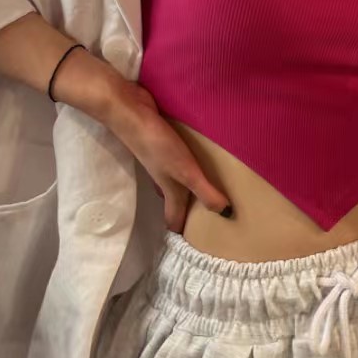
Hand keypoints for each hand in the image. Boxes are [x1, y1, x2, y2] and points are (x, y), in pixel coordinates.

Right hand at [99, 76, 231, 232]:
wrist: (130, 113)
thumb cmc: (158, 146)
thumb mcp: (185, 172)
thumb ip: (205, 191)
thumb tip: (226, 215)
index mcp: (169, 189)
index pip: (173, 217)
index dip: (181, 231)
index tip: (193, 244)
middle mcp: (163, 177)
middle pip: (175, 199)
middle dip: (188, 209)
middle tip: (207, 214)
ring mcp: (161, 159)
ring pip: (175, 178)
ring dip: (188, 185)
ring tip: (207, 184)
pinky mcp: (162, 141)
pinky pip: (177, 157)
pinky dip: (186, 160)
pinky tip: (195, 152)